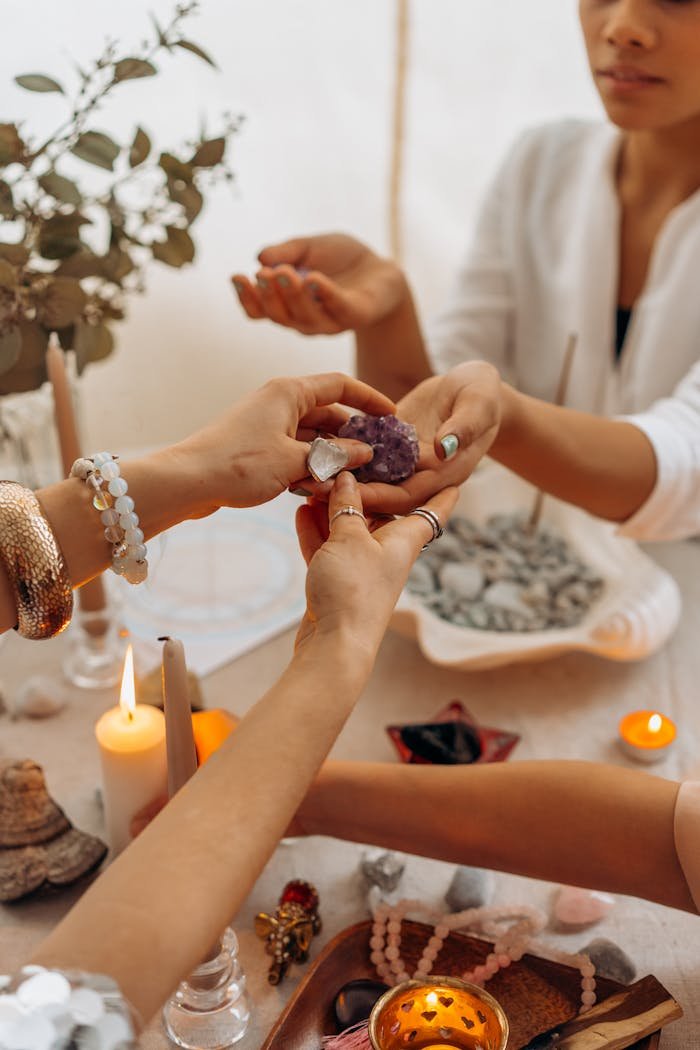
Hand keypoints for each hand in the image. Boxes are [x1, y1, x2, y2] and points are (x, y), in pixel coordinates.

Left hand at [179, 372, 394, 512]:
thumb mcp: (296, 461)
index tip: (392, 416)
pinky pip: (295, 451)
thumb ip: (335, 456)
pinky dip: (311, 466)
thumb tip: (366, 452)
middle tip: (379, 458)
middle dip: (353, 436)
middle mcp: (278, 402)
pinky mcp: (257, 447)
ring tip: (355, 478)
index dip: (370, 399)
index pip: (341, 385)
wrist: (187, 482)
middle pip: (328, 413)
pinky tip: (322, 488)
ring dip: (332, 456)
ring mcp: (267, 425)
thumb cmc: (238, 464)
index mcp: (289, 392)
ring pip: (312, 436)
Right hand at [231, 233, 406, 334]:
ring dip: (292, 295)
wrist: (380, 268)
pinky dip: (325, 294)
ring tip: (284, 272)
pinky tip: (314, 279)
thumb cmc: (339, 260)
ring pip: (305, 317)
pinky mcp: (355, 315)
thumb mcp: (308, 248)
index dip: (246, 298)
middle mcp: (304, 319)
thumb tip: (260, 257)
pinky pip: (338, 307)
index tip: (236, 276)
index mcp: (287, 306)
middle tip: (262, 274)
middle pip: (280, 316)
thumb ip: (286, 252)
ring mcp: (330, 321)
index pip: (260, 311)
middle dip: (268, 296)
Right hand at [294, 471, 457, 656]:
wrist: (335, 645)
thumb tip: (346, 479)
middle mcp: (388, 553)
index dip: (443, 493)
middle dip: (364, 491)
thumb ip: (347, 506)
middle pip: (382, 514)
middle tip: (348, 464)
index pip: (432, 511)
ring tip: (313, 485)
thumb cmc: (353, 591)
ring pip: (350, 530)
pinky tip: (301, 513)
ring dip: (332, 509)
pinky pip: (330, 549)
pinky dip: (318, 531)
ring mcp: (363, 569)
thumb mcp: (349, 538)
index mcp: (405, 540)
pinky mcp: (340, 583)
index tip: (453, 477)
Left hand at [295, 363, 501, 514]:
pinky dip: (342, 453)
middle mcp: (419, 474)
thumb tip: (445, 446)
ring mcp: (403, 461)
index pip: (407, 494)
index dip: (380, 497)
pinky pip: (362, 454)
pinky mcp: (389, 446)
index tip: (353, 496)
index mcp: (442, 472)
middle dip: (350, 493)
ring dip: (340, 476)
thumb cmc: (484, 394)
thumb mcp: (479, 407)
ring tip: (304, 473)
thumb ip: (465, 427)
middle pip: (380, 492)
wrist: (476, 387)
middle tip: (316, 490)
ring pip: (367, 476)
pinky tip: (312, 448)